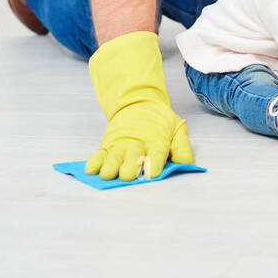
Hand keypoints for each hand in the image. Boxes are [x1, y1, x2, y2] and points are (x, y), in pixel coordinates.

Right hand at [86, 30, 194, 180]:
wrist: (139, 102)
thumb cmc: (160, 121)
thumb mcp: (178, 129)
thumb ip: (183, 148)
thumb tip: (185, 164)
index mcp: (156, 141)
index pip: (156, 155)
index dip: (153, 165)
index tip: (152, 173)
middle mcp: (137, 144)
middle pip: (131, 160)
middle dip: (129, 169)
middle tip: (128, 175)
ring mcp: (120, 144)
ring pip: (112, 159)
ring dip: (110, 168)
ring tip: (109, 174)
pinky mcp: (107, 144)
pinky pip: (98, 155)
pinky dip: (94, 163)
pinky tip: (92, 169)